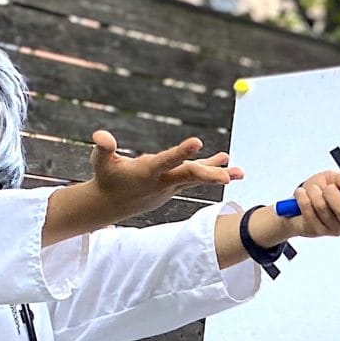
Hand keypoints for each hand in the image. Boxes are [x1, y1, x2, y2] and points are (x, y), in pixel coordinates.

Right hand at [87, 130, 242, 220]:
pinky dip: (211, 170)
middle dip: (208, 174)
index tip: (197, 142)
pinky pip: (195, 178)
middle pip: (189, 175)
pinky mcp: (174, 185)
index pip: (166, 161)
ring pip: (197, 178)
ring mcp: (171, 184)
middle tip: (227, 176)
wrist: (113, 204)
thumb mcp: (100, 161)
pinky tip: (228, 164)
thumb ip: (103, 148)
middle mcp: (163, 180)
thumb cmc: (106, 177)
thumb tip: (101, 136)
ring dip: (218, 174)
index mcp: (147, 171)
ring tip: (240, 172)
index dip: (181, 152)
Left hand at [276, 170, 339, 239]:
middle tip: (327, 188)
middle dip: (331, 193)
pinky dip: (303, 197)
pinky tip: (303, 195)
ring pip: (323, 207)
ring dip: (314, 192)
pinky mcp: (316, 231)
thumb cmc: (319, 191)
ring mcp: (332, 229)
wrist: (298, 203)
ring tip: (312, 190)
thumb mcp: (331, 178)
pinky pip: (309, 210)